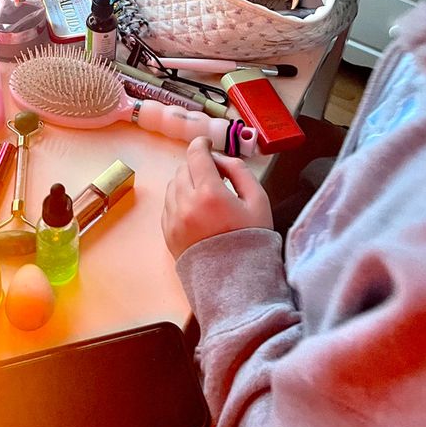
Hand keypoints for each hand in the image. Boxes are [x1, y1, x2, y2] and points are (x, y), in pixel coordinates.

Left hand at [161, 136, 273, 259]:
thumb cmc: (251, 239)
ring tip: (205, 193)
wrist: (236, 282)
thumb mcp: (258, 200)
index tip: (207, 144)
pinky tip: (196, 209)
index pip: (196, 154)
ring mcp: (174, 220)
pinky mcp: (167, 233)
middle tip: (213, 175)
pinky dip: (179, 199)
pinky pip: (168, 204)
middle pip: (184, 168)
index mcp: (210, 193)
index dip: (201, 144)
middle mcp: (186, 204)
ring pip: (173, 185)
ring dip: (187, 181)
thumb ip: (239, 171)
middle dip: (197, 165)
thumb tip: (220, 159)